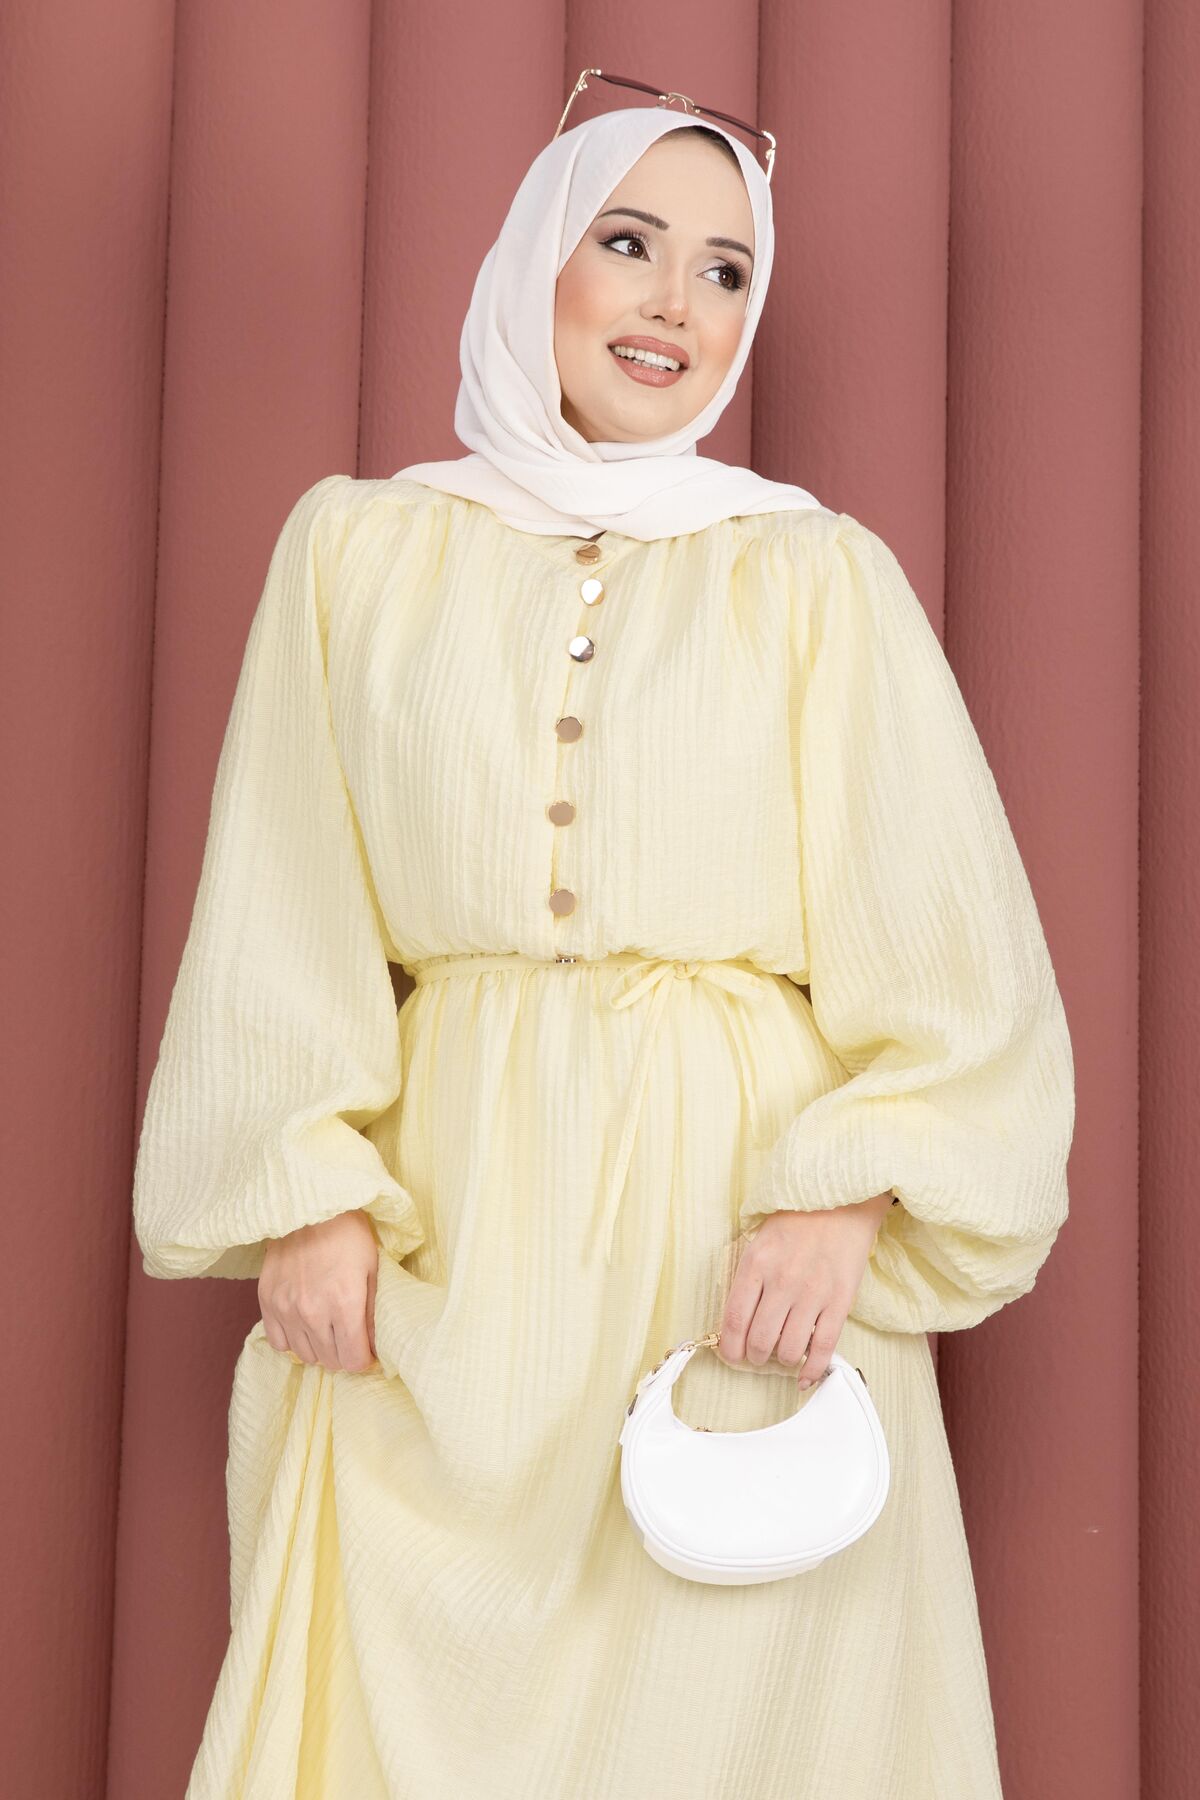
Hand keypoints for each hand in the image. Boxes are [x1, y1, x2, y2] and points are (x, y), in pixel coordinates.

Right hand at [258, 1208, 380, 1373]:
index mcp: (344, 1303)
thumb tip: (376, 1344)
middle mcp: (313, 1311)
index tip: (368, 1351)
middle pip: (330, 1361)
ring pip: (306, 1356)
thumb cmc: (347, 1234)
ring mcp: (286, 1308)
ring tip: (329, 1329)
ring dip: (320, 1348)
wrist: (308, 1207)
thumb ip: (374, 1311)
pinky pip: (279, 1343)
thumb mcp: (372, 1268)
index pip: (353, 1360)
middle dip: (344, 1354)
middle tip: (350, 1338)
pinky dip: (293, 1340)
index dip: (365, 1360)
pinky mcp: (267, 1302)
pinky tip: (304, 1325)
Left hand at [717, 1193, 893, 1386]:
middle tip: (758, 1354)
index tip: (731, 1355)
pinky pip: (824, 1348)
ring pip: (790, 1350)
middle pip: (760, 1340)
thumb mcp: (760, 1240)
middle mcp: (782, 1282)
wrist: (841, 1200)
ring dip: (783, 1361)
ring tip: (783, 1354)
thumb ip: (749, 1277)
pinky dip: (812, 1369)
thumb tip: (739, 1321)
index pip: (734, 1320)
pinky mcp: (840, 1302)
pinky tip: (805, 1376)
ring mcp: (813, 1294)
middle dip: (755, 1356)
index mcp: (756, 1264)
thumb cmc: (797, 1219)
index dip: (730, 1347)